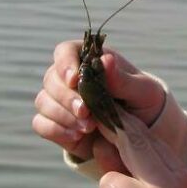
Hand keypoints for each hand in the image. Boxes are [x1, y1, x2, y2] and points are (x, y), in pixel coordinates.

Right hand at [32, 40, 186, 174]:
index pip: (66, 51)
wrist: (143, 132)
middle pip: (51, 79)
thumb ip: (123, 79)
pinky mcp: (58, 124)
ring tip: (89, 127)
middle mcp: (71, 78)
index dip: (65, 63)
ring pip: (43, 101)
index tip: (74, 79)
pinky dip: (56, 130)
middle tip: (86, 111)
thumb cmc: (144, 102)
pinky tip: (77, 136)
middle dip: (66, 97)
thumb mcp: (143, 90)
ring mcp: (61, 101)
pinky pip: (41, 124)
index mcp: (91, 60)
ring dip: (62, 115)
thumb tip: (105, 60)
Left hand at [89, 110, 186, 187]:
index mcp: (179, 177)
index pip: (148, 140)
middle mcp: (167, 187)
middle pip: (129, 148)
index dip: (123, 126)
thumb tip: (101, 142)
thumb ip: (131, 170)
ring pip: (108, 182)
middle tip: (98, 138)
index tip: (105, 117)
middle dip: (111, 142)